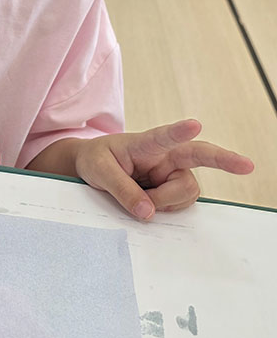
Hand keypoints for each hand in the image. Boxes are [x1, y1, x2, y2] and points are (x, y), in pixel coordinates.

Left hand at [74, 119, 253, 219]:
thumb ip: (122, 189)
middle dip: (224, 160)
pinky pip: (180, 204)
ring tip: (139, 199)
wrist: (92, 165)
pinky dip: (166, 209)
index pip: (164, 136)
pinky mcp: (172, 189)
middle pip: (198, 157)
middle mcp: (165, 155)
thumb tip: (147, 213)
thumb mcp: (99, 171)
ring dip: (165, 202)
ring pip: (186, 191)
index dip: (180, 131)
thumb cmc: (97, 159)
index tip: (194, 124)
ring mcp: (171, 173)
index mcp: (145, 142)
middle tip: (246, 165)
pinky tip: (150, 204)